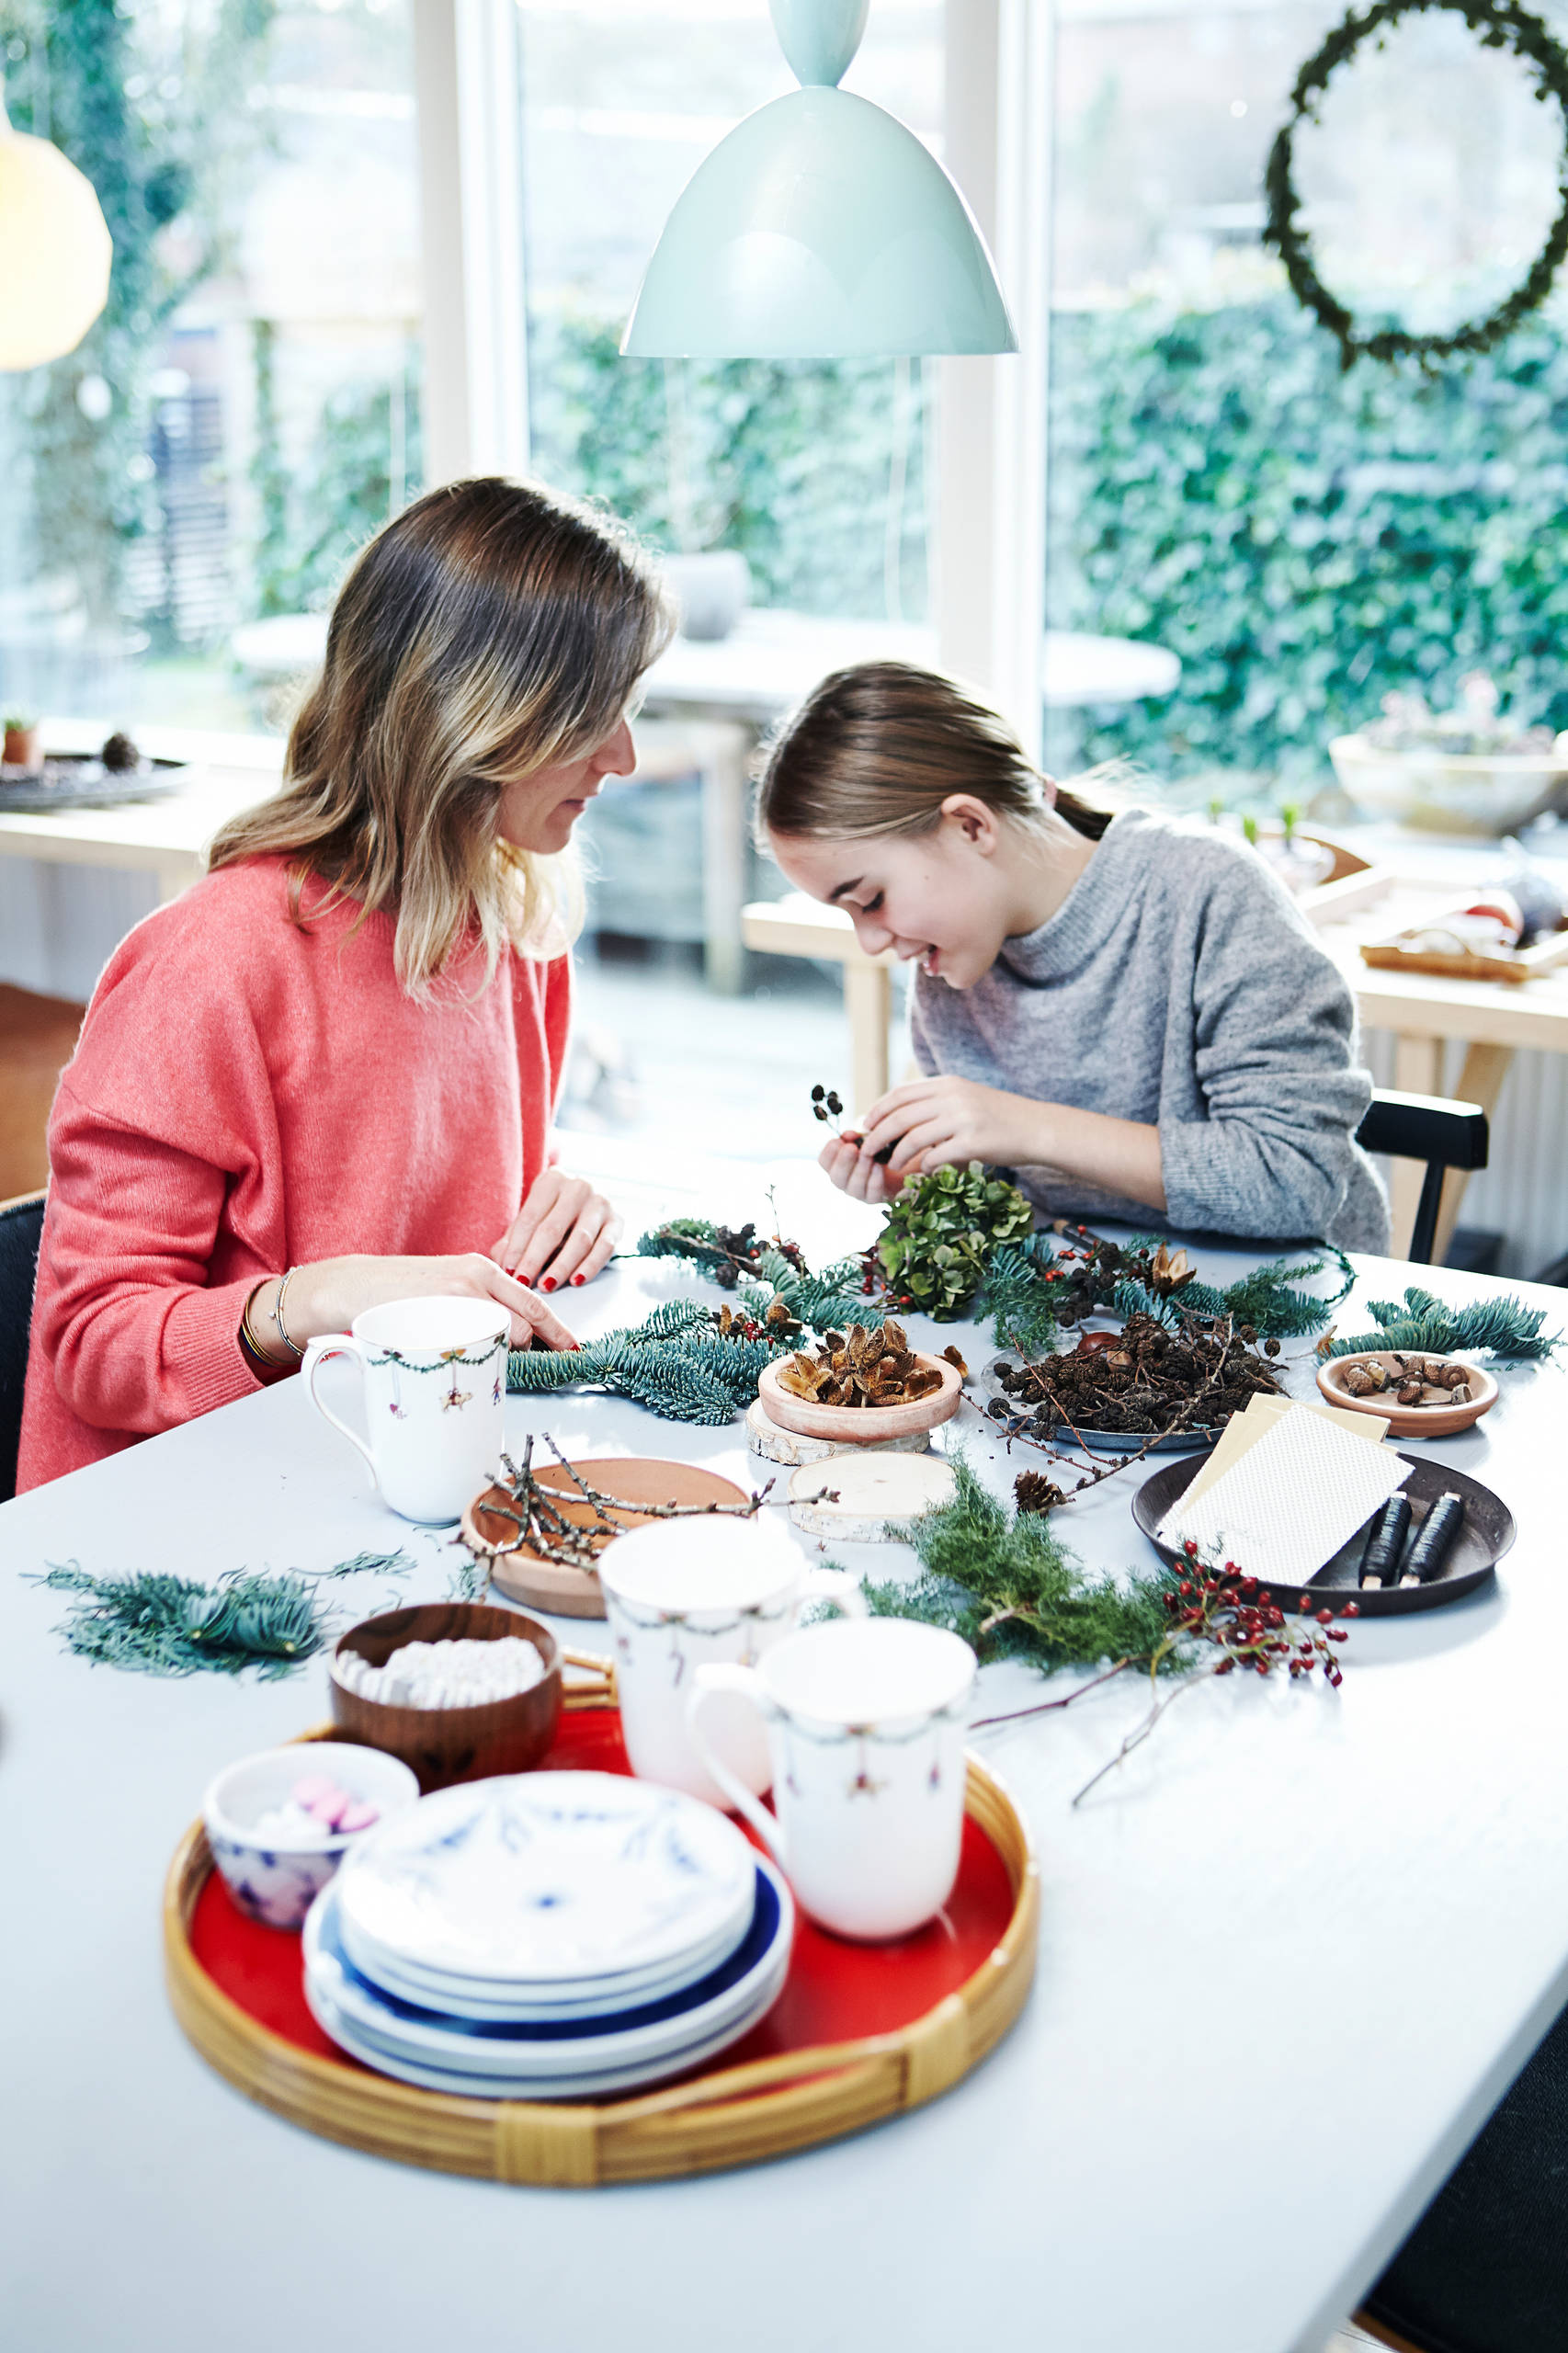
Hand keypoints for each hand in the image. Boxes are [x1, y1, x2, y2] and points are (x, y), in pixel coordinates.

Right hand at [249, 1253, 579, 1362]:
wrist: (353, 1283)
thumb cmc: (399, 1292)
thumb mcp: (447, 1286)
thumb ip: (479, 1303)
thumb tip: (509, 1337)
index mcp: (484, 1269)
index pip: (535, 1303)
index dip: (559, 1331)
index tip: (576, 1350)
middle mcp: (478, 1276)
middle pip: (527, 1323)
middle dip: (531, 1351)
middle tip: (527, 1369)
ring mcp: (460, 1293)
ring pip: (506, 1334)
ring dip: (502, 1357)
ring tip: (478, 1363)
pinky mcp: (440, 1308)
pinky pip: (476, 1343)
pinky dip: (477, 1359)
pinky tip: (460, 1361)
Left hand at [489, 1168, 621, 1291]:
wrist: (589, 1201)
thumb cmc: (554, 1213)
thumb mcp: (532, 1217)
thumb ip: (514, 1239)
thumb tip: (501, 1262)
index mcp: (552, 1180)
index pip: (530, 1218)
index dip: (517, 1247)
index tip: (508, 1271)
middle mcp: (579, 1187)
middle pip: (552, 1229)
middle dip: (535, 1260)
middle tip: (523, 1283)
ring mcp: (601, 1203)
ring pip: (580, 1240)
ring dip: (561, 1267)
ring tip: (546, 1286)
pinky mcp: (618, 1221)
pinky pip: (605, 1248)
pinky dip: (590, 1267)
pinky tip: (575, 1281)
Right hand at [818, 1134, 906, 1204]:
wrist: (900, 1165)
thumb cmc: (879, 1148)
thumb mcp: (867, 1138)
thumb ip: (856, 1136)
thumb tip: (848, 1135)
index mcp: (837, 1164)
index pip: (824, 1162)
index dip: (829, 1152)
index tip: (838, 1141)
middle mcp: (845, 1181)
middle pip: (836, 1177)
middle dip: (843, 1161)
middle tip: (851, 1148)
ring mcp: (859, 1192)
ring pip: (853, 1187)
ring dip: (859, 1170)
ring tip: (868, 1157)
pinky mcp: (874, 1199)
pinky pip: (871, 1194)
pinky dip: (874, 1180)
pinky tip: (879, 1167)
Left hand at [854, 1076, 1037, 1177]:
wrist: (1037, 1128)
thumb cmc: (1000, 1117)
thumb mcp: (966, 1098)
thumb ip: (936, 1103)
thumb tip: (898, 1118)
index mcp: (947, 1083)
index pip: (900, 1094)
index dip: (877, 1110)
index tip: (865, 1125)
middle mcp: (952, 1096)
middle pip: (900, 1116)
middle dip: (876, 1135)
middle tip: (866, 1151)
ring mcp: (963, 1118)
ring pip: (912, 1137)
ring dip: (896, 1154)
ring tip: (890, 1165)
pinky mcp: (973, 1142)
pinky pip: (935, 1156)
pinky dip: (923, 1166)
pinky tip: (923, 1171)